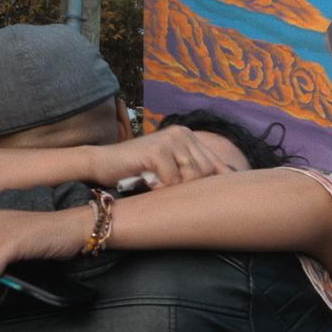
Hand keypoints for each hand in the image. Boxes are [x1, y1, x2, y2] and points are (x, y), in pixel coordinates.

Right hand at [83, 125, 228, 188]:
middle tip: (168, 189)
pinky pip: (172, 180)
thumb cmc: (137, 171)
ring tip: (157, 184)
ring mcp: (170, 139)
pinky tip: (148, 184)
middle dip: (191, 188)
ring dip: (175, 188)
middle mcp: (182, 133)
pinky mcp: (157, 149)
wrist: (102, 164)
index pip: (215, 163)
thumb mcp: (170, 168)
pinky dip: (161, 188)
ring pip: (191, 176)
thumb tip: (228, 182)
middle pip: (206, 172)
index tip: (226, 198)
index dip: (221, 181)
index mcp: (188, 136)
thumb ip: (193, 171)